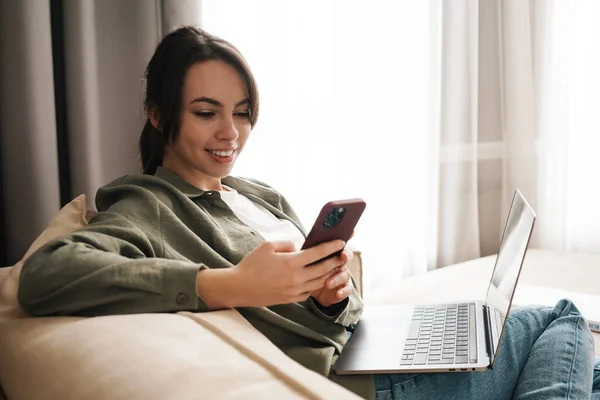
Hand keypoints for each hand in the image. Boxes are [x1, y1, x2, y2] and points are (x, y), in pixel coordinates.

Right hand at [231, 239, 345, 306]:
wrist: (239, 287)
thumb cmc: (251, 264)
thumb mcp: (267, 246)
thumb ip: (287, 244)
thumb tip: (299, 247)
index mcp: (291, 262)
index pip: (318, 253)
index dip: (332, 247)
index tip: (341, 242)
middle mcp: (296, 278)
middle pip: (324, 269)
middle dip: (336, 260)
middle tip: (344, 254)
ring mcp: (295, 291)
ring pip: (320, 282)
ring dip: (329, 273)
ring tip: (334, 266)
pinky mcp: (291, 299)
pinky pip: (309, 292)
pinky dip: (316, 285)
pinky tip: (317, 279)